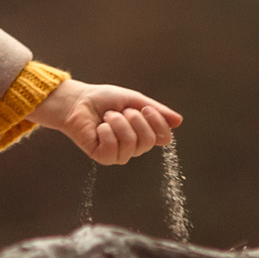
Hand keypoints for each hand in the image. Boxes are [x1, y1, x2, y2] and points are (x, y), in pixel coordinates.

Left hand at [28, 80, 181, 165]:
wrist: (79, 101)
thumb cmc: (105, 100)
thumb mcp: (134, 100)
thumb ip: (156, 111)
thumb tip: (179, 121)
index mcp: (144, 133)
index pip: (164, 137)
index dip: (158, 122)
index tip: (146, 108)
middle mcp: (134, 146)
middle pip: (148, 141)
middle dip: (134, 120)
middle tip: (121, 111)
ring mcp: (119, 154)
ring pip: (130, 143)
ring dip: (117, 123)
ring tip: (107, 117)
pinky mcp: (103, 157)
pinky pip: (113, 147)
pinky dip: (106, 131)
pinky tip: (99, 127)